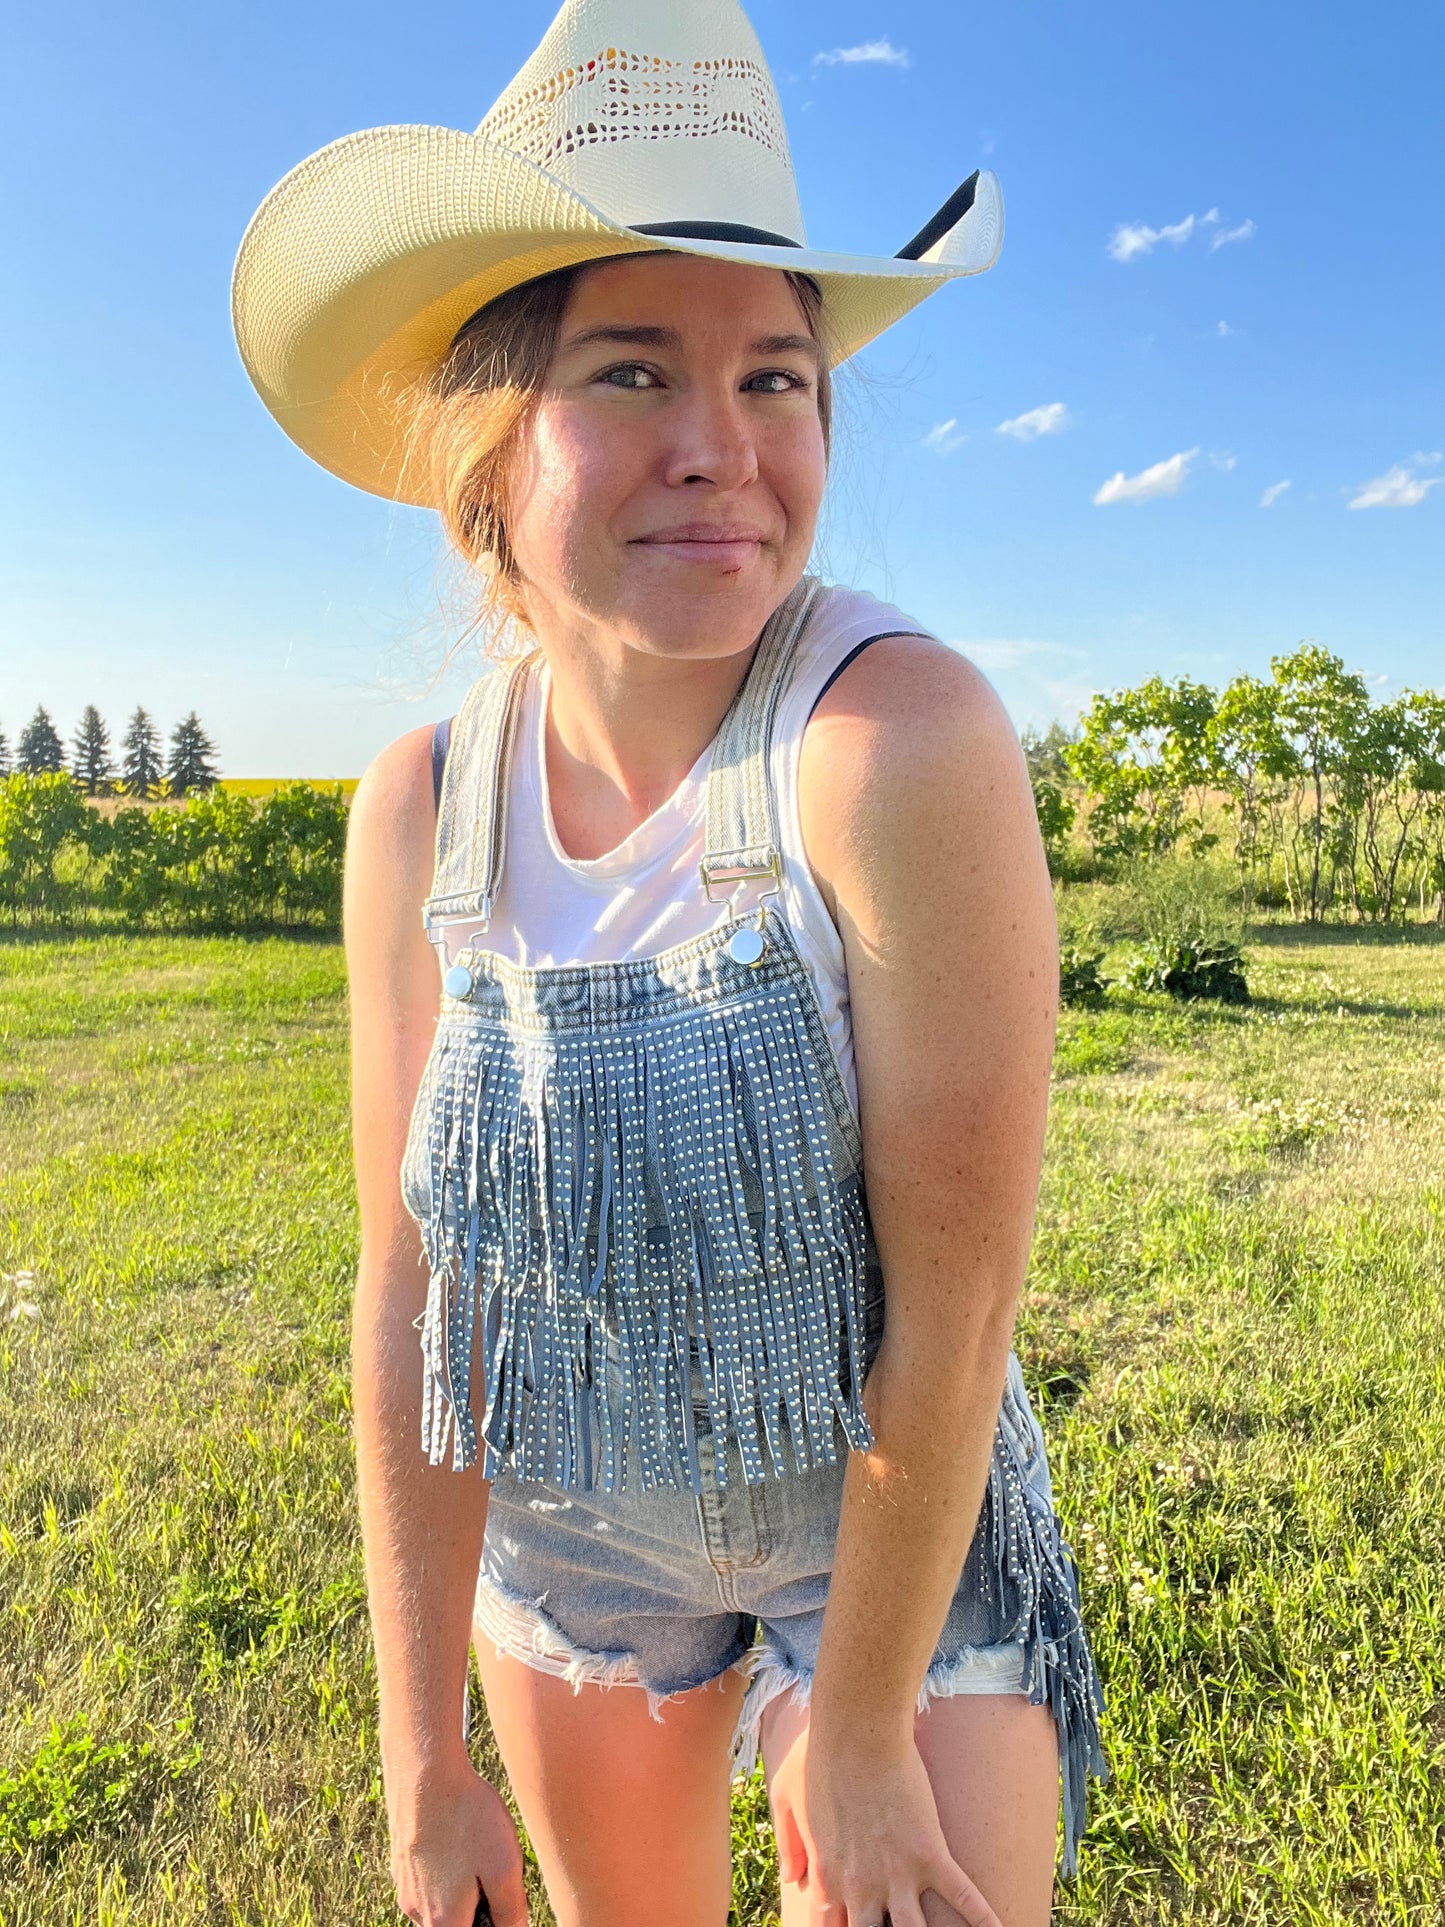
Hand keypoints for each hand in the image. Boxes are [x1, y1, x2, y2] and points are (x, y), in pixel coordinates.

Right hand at [385, 1752, 528, 1926]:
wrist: (423, 1770)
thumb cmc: (466, 1817)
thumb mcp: (504, 1866)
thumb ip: (511, 1911)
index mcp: (442, 1922)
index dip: (491, 1923)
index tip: (501, 1901)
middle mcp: (416, 1910)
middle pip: (454, 1922)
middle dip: (478, 1905)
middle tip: (493, 1869)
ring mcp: (404, 1883)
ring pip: (439, 1899)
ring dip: (461, 1884)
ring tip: (477, 1845)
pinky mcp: (400, 1857)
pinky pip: (427, 1874)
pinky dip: (445, 1863)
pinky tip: (457, 1832)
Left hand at [770, 1727, 1001, 1926]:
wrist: (856, 1731)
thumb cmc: (817, 1757)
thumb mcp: (786, 1800)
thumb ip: (790, 1846)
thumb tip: (792, 1880)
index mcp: (828, 1878)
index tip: (854, 1925)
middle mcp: (863, 1888)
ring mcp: (899, 1875)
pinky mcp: (931, 1854)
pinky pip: (963, 1896)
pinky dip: (983, 1920)